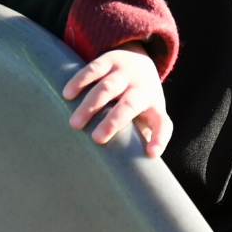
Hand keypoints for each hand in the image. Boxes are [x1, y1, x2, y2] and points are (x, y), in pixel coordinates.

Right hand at [62, 41, 171, 157]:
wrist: (141, 59)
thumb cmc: (140, 100)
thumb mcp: (148, 117)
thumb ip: (141, 139)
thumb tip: (132, 172)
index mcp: (155, 107)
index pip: (164, 124)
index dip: (160, 138)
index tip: (151, 153)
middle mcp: (142, 89)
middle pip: (130, 104)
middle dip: (114, 121)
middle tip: (97, 139)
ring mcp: (126, 73)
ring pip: (109, 87)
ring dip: (91, 105)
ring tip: (75, 124)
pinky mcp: (110, 60)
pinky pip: (95, 69)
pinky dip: (80, 81)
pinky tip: (67, 94)